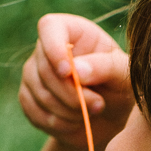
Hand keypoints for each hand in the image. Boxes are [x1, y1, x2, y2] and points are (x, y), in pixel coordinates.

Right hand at [19, 13, 133, 149]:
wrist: (110, 117)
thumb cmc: (119, 86)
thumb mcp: (122, 74)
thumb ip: (104, 67)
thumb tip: (75, 70)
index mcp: (72, 31)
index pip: (49, 27)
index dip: (54, 48)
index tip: (67, 71)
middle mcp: (46, 48)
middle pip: (44, 67)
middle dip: (71, 93)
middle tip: (98, 105)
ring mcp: (33, 72)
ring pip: (39, 92)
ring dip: (67, 110)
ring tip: (90, 114)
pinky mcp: (28, 98)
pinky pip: (33, 111)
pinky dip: (57, 123)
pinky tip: (75, 123)